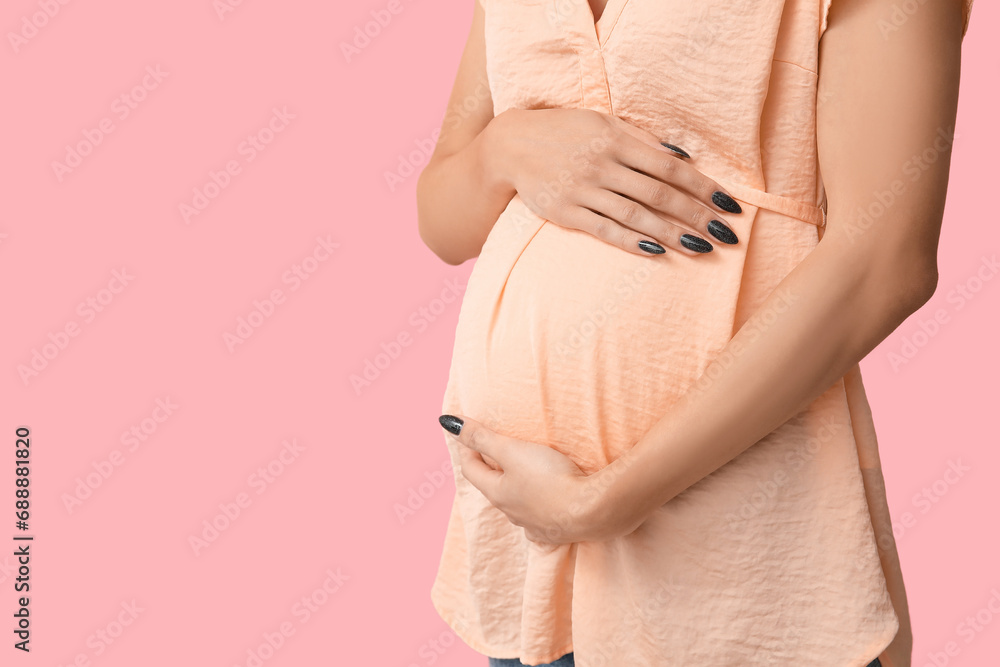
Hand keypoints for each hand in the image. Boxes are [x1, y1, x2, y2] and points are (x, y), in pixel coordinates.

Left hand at [439, 413, 607, 544]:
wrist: (593, 511)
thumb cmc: (550, 478)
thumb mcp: (512, 451)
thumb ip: (482, 437)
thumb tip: (447, 423)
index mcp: (497, 493)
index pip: (471, 470)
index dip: (468, 449)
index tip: (469, 434)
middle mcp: (511, 513)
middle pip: (493, 487)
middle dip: (491, 468)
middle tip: (494, 449)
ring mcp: (534, 525)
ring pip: (516, 503)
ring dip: (514, 487)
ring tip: (523, 471)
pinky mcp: (557, 532)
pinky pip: (539, 517)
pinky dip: (537, 504)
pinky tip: (547, 500)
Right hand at [485, 107, 743, 256]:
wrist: (510, 146)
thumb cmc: (564, 132)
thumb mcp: (602, 122)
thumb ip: (641, 139)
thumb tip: (682, 158)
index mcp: (616, 139)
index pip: (670, 167)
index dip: (703, 186)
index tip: (729, 204)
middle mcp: (602, 164)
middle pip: (659, 195)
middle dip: (697, 215)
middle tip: (726, 234)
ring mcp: (583, 190)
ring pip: (637, 216)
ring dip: (673, 233)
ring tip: (701, 247)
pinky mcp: (566, 213)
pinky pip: (606, 230)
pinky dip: (633, 241)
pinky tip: (659, 251)